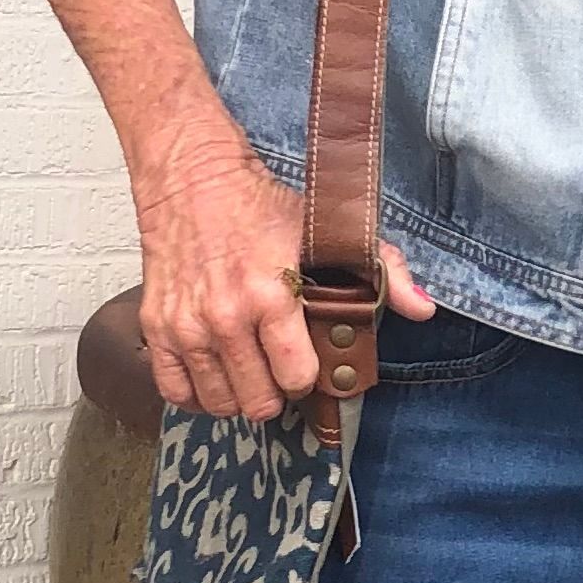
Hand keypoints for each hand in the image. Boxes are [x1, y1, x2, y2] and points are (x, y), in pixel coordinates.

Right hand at [133, 129, 433, 420]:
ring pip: (219, 403)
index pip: (297, 377)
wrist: (193, 179)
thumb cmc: (260, 207)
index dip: (308, 375)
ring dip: (238, 394)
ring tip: (249, 370)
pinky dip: (196, 393)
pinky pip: (176, 391)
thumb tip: (425, 309)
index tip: (308, 362)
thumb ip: (384, 270)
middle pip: (258, 401)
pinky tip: (214, 373)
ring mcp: (187, 326)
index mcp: (272, 295)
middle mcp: (226, 317)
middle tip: (279, 370)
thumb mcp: (328, 231)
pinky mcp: (157, 327)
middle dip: (275, 393)